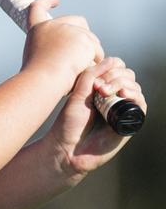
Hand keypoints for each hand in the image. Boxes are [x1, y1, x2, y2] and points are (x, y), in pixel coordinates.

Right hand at [22, 0, 104, 92]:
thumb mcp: (37, 60)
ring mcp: (69, 30)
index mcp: (37, 30)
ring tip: (81, 67)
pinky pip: (96, 50)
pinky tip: (87, 69)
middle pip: (76, 20)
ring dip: (90, 51)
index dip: (46, 2)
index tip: (56, 1)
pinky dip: (94, 60)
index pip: (37, 8)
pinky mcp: (83, 39)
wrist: (43, 80)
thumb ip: (49, 50)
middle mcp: (52, 25)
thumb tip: (64, 53)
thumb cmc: (39, 78)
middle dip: (84, 33)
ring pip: (90, 37)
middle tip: (85, 50)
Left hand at [45, 56, 146, 177]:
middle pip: (127, 75)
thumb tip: (111, 60)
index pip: (117, 67)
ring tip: (105, 92)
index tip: (95, 78)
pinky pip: (141, 104)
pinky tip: (123, 94)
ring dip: (122, 84)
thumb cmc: (69, 123)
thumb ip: (91, 75)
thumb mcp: (78, 93)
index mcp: (101, 88)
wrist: (68, 148)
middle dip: (115, 76)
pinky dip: (135, 96)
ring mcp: (122, 109)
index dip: (110, 67)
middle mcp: (114, 97)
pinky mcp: (130, 122)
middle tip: (99, 87)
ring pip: (134, 87)